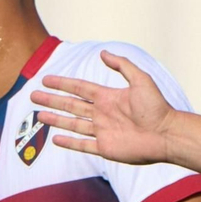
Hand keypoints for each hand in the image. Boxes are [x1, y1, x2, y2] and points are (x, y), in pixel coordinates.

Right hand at [31, 50, 176, 165]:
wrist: (166, 134)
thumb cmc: (157, 107)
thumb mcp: (141, 80)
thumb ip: (122, 65)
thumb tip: (102, 53)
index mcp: (108, 97)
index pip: (79, 88)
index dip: (62, 83)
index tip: (46, 79)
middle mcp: (103, 114)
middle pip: (71, 105)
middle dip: (52, 101)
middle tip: (33, 96)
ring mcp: (103, 132)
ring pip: (73, 124)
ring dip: (56, 120)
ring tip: (38, 116)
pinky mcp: (106, 148)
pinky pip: (83, 145)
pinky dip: (69, 142)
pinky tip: (55, 139)